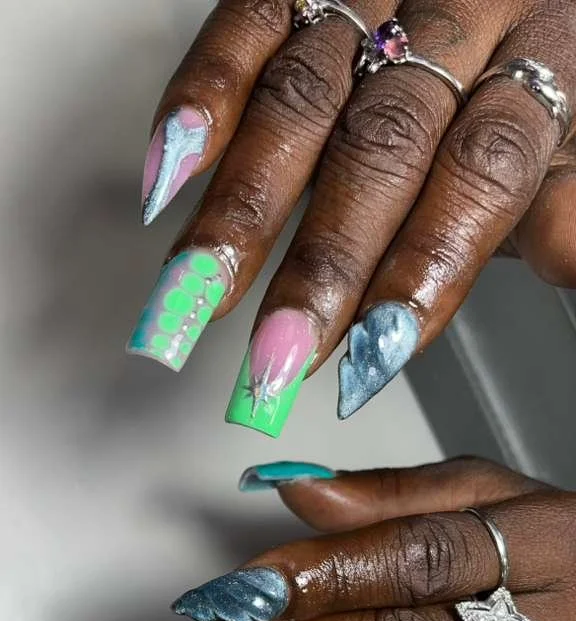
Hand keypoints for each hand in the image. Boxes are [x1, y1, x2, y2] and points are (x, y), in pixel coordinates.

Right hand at [127, 0, 575, 432]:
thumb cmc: (529, 71)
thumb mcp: (572, 141)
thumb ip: (561, 202)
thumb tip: (569, 263)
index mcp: (547, 55)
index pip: (484, 170)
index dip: (426, 263)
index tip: (374, 353)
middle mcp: (459, 10)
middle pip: (382, 145)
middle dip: (323, 262)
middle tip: (277, 355)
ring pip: (300, 97)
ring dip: (240, 207)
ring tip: (195, 295)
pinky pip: (248, 24)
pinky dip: (202, 101)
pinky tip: (170, 178)